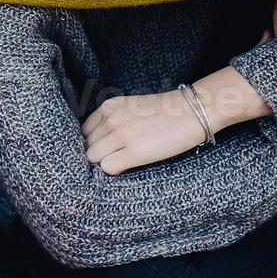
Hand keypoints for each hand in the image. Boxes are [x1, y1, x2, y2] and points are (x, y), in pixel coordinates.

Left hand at [83, 91, 205, 174]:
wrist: (191, 111)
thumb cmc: (164, 112)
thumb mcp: (131, 107)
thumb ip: (112, 119)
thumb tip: (99, 143)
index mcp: (109, 107)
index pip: (84, 132)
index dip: (94, 143)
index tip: (106, 148)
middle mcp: (111, 119)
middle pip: (88, 146)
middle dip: (98, 154)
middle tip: (115, 157)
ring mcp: (121, 135)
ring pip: (94, 158)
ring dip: (106, 162)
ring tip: (122, 161)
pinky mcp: (134, 152)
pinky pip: (108, 168)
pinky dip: (115, 170)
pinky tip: (128, 166)